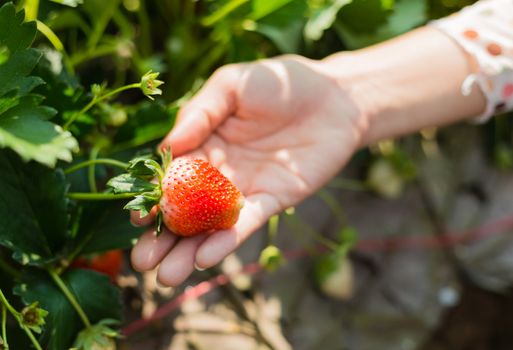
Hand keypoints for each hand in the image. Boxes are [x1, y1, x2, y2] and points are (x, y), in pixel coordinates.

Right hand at [130, 55, 365, 285]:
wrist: (334, 96)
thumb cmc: (280, 82)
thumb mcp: (232, 85)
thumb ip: (199, 113)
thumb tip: (166, 148)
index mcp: (203, 144)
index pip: (171, 177)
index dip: (153, 198)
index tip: (136, 218)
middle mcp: (220, 172)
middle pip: (186, 210)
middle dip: (164, 237)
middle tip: (142, 263)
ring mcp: (245, 189)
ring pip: (212, 226)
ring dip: (189, 251)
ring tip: (166, 277)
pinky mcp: (273, 199)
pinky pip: (246, 223)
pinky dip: (226, 241)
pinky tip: (205, 258)